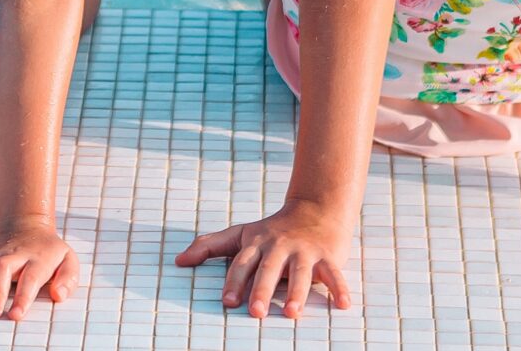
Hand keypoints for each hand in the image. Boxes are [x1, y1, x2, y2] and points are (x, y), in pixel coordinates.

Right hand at [0, 221, 80, 319]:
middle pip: (1, 269)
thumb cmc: (48, 251)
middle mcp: (12, 254)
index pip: (30, 277)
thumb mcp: (68, 260)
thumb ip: (68, 279)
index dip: (22, 297)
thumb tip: (58, 295)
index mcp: (37, 257)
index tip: (15, 315)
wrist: (24, 224)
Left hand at [175, 203, 355, 317]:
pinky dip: (340, 289)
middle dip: (261, 290)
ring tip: (291, 313)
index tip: (227, 302)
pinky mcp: (327, 255)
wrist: (316, 207)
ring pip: (299, 272)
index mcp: (256, 242)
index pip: (241, 263)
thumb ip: (209, 245)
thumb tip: (178, 261)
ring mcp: (304, 250)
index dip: (234, 282)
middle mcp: (279, 245)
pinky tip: (342, 305)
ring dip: (296, 292)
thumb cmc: (273, 229)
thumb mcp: (241, 233)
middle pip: (268, 269)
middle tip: (254, 312)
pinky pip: (334, 273)